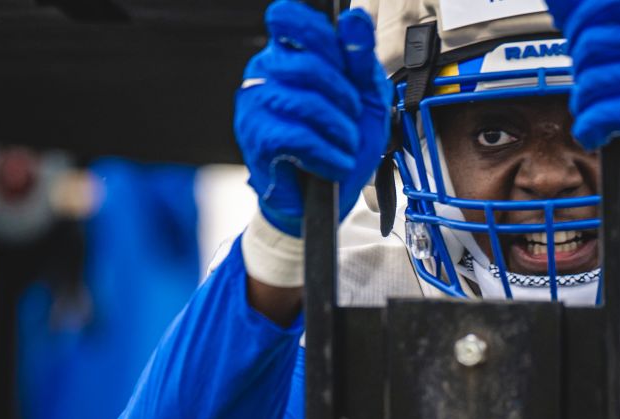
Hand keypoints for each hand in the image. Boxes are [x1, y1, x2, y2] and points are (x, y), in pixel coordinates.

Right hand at [235, 1, 390, 236]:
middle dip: (346, 97)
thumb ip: (360, 57)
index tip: (342, 60)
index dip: (318, 32)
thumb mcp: (364, 97)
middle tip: (352, 119)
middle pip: (310, 63)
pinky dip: (329, 155)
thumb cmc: (340, 143)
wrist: (325, 199)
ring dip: (341, 131)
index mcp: (288, 54)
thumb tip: (354, 19)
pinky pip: (300, 137)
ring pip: (309, 103)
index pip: (288, 17)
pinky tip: (333, 165)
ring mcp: (255, 106)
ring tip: (344, 147)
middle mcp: (264, 73)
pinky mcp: (258, 140)